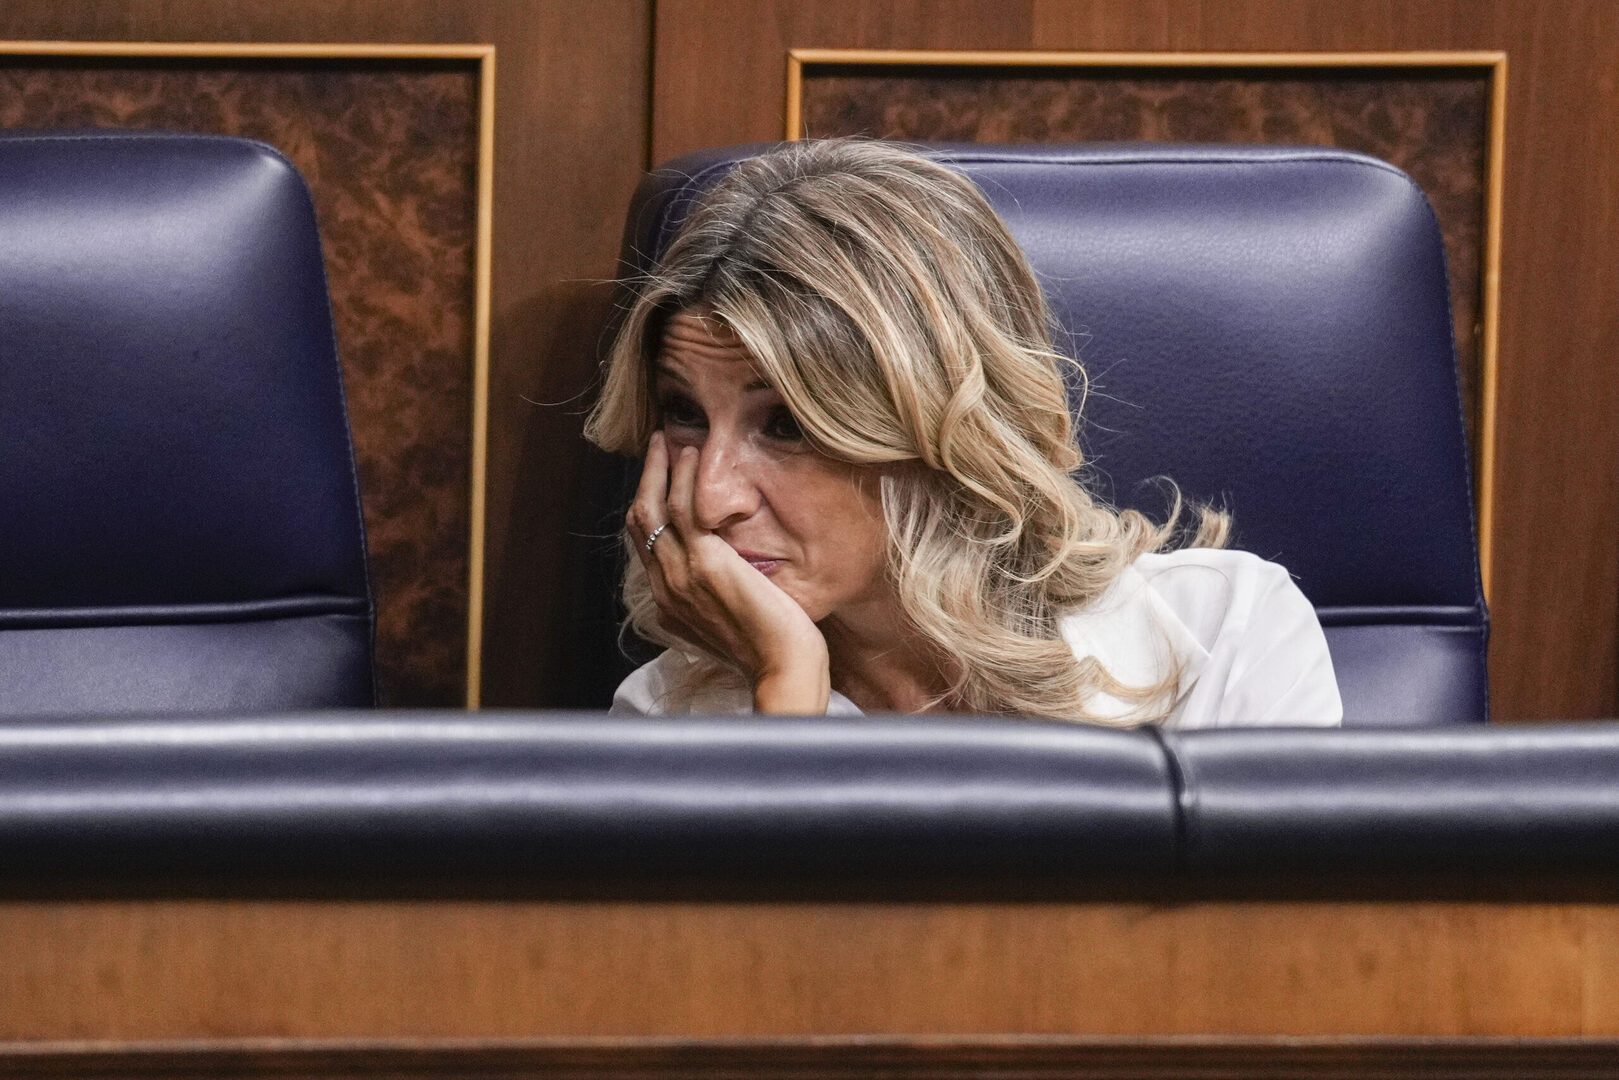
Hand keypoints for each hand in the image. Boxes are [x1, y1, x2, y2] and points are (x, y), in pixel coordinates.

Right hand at [627, 432, 830, 712]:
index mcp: (669, 604)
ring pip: (652, 509)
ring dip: (658, 470)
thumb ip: (716, 599)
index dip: (649, 506)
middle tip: (657, 447)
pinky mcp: (705, 564)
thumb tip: (721, 581)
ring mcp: (680, 576)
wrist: (783, 668)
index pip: (646, 545)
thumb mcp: (732, 622)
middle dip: (645, 480)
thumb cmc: (771, 650)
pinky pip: (681, 508)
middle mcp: (666, 588)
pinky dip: (680, 477)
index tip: (660, 479)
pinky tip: (690, 456)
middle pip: (639, 522)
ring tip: (669, 441)